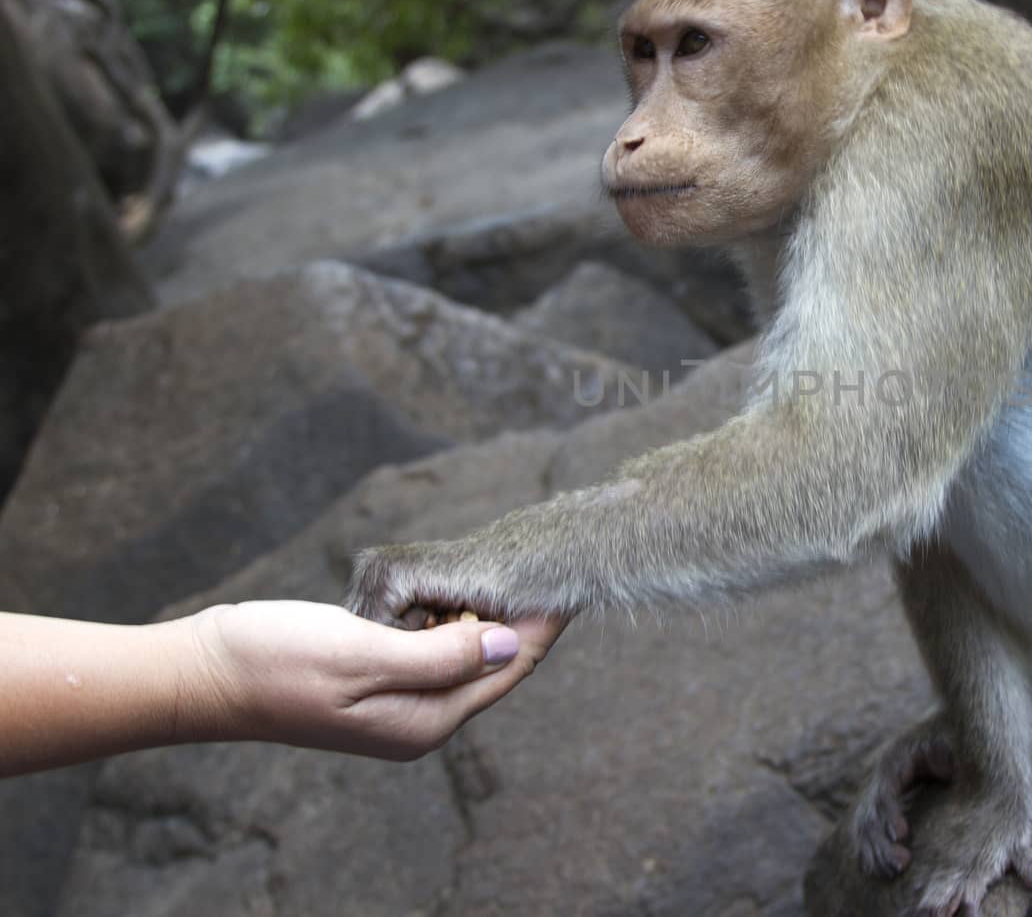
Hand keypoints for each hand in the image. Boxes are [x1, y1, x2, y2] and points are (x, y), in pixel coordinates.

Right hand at [180, 601, 565, 759]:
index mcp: (426, 720)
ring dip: (478, 615)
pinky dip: (443, 621)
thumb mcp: (364, 654)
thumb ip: (441, 654)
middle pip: (493, 664)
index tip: (571, 579)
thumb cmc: (278, 661)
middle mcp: (420, 720)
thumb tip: (509, 643)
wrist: (204, 672)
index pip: (508, 669)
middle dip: (517, 616)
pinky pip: (430, 649)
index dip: (542, 623)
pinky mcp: (375, 680)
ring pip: (463, 653)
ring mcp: (397, 703)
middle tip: (542, 565)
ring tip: (495, 572)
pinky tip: (442, 592)